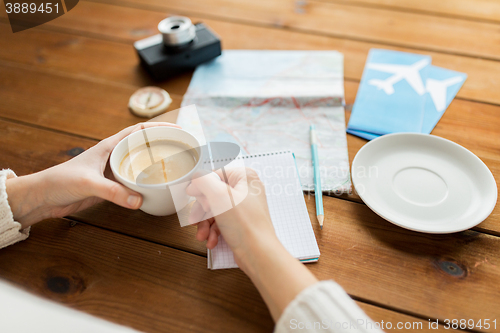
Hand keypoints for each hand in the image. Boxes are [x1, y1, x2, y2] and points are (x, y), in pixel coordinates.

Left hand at [6, 122, 179, 227]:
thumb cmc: (60, 181)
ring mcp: (113, 172)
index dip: (158, 128)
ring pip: (140, 165)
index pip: (137, 130)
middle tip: (181, 151)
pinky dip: (145, 184)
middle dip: (162, 146)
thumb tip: (138, 200)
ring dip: (155, 166)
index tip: (176, 130)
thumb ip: (114, 192)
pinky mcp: (111, 187)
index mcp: (109, 146)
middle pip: (143, 147)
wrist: (44, 197)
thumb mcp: (89, 183)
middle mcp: (113, 156)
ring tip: (174, 170)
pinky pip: (133, 183)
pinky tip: (155, 189)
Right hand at [186, 167, 317, 320]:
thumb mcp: (218, 195)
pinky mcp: (242, 223)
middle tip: (196, 220)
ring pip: (215, 211)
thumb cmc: (244, 223)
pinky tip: (211, 241)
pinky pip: (222, 223)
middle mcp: (246, 190)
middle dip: (202, 211)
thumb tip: (195, 181)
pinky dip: (214, 232)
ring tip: (202, 236)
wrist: (258, 253)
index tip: (194, 198)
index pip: (215, 175)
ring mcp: (244, 208)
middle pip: (213, 194)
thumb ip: (203, 181)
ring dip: (205, 225)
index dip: (202, 188)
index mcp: (245, 177)